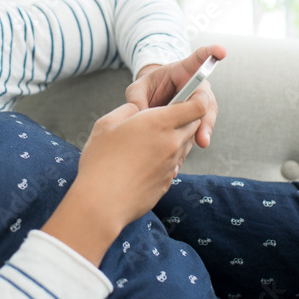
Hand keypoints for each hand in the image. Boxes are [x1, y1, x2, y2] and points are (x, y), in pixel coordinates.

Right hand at [40, 98, 204, 264]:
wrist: (102, 203)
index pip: (197, 106)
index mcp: (160, 123)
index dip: (198, 98)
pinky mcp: (167, 183)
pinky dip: (166, 159)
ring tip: (150, 141)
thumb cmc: (101, 162)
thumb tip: (136, 110)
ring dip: (175, 138)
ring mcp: (171, 165)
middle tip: (164, 117)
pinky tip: (144, 162)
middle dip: (185, 118)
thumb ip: (127, 110)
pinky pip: (174, 164)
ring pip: (184, 146)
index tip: (190, 95)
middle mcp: (172, 143)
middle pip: (194, 125)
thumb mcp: (107, 124)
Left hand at [125, 44, 226, 147]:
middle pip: (206, 99)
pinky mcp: (196, 122)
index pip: (199, 59)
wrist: (152, 101)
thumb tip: (137, 111)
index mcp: (184, 71)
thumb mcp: (138, 88)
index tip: (221, 51)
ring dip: (203, 131)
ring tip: (200, 143)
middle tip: (203, 133)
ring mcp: (199, 106)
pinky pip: (196, 133)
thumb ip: (136, 97)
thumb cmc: (148, 89)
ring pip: (205, 119)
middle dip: (206, 115)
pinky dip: (190, 143)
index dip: (210, 53)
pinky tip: (180, 157)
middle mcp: (197, 88)